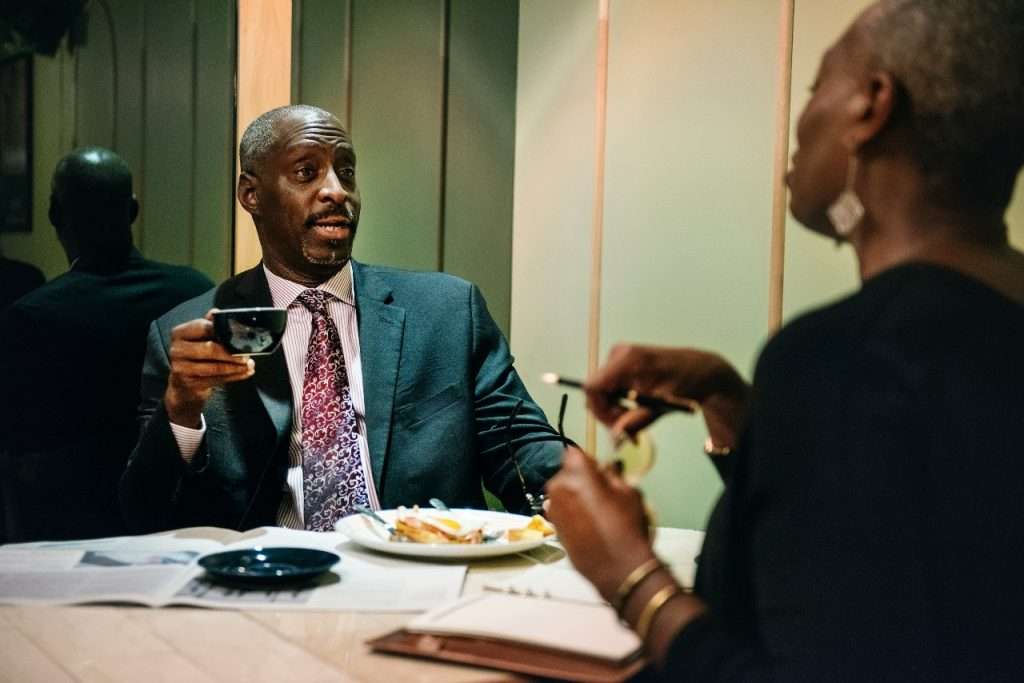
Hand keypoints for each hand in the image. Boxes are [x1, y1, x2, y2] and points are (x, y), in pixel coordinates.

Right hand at [164, 309, 254, 427]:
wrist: (183, 380)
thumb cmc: (196, 353)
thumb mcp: (200, 336)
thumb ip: (210, 324)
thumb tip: (218, 312)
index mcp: (180, 333)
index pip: (203, 328)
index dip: (222, 330)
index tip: (239, 334)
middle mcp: (177, 349)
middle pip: (209, 349)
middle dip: (232, 353)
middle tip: (246, 354)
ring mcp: (181, 368)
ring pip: (214, 367)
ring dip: (236, 367)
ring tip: (249, 365)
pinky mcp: (189, 383)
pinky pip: (216, 380)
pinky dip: (233, 377)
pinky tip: (244, 373)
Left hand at [545, 448, 655, 600]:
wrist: (616, 567)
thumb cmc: (626, 527)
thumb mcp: (629, 492)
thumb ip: (613, 475)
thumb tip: (606, 469)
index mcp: (576, 473)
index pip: (574, 453)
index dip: (588, 461)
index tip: (599, 471)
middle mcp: (558, 487)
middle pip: (567, 473)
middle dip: (580, 479)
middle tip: (601, 493)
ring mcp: (553, 508)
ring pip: (563, 493)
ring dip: (575, 496)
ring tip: (597, 512)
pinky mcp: (553, 527)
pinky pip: (562, 511)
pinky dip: (571, 513)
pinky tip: (589, 524)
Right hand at [585, 344, 749, 448]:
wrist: (701, 370)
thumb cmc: (685, 384)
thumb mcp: (661, 405)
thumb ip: (636, 420)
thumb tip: (615, 437)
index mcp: (626, 361)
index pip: (593, 387)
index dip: (599, 410)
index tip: (615, 426)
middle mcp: (618, 354)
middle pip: (596, 392)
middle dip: (609, 413)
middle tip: (629, 428)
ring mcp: (619, 356)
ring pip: (602, 392)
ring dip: (615, 410)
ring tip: (636, 419)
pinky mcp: (622, 362)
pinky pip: (610, 387)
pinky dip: (619, 401)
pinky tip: (635, 408)